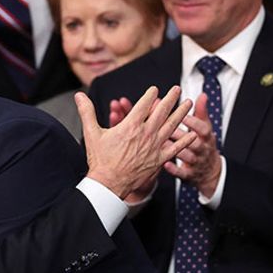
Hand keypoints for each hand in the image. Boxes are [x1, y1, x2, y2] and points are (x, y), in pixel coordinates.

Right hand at [77, 86, 195, 198]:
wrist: (108, 184)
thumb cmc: (100, 159)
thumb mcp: (91, 133)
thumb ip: (87, 112)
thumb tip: (78, 96)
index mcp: (130, 126)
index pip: (144, 104)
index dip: (151, 95)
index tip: (155, 89)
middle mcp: (145, 134)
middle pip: (162, 111)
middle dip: (170, 98)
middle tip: (177, 89)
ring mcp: (154, 147)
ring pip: (172, 125)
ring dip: (181, 113)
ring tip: (188, 102)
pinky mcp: (159, 159)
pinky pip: (176, 148)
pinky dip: (185, 140)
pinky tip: (194, 133)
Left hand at [163, 93, 221, 197]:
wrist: (210, 171)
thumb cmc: (203, 144)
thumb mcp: (206, 128)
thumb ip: (201, 112)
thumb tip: (202, 95)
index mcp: (206, 137)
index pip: (203, 129)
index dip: (194, 123)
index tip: (183, 115)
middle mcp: (203, 150)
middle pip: (193, 142)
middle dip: (181, 134)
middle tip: (166, 127)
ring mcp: (197, 163)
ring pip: (187, 157)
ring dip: (176, 150)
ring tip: (162, 143)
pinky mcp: (189, 175)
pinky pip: (182, 173)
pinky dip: (175, 169)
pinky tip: (165, 164)